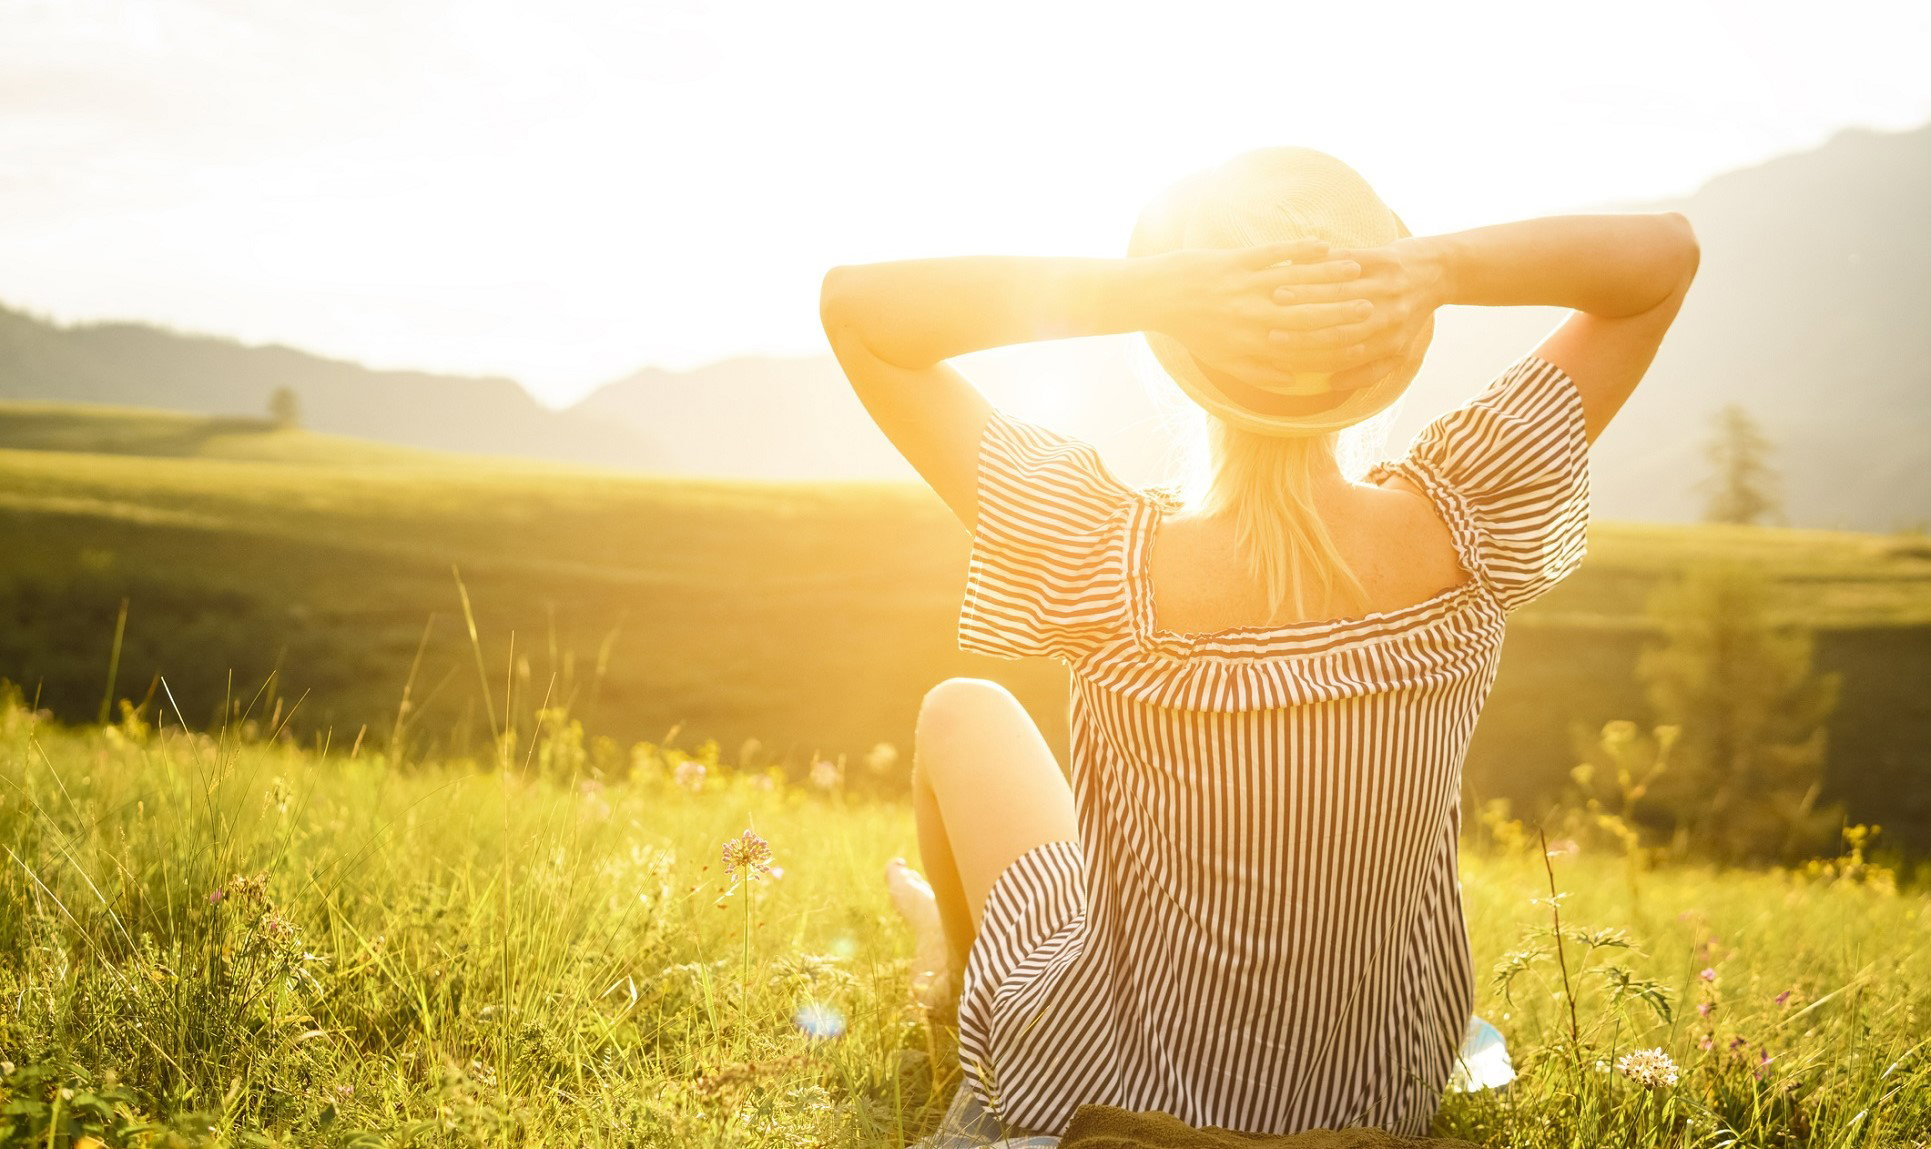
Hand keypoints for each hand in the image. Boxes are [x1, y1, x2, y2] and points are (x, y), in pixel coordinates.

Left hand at [1141, 239, 1375, 393]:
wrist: (1160, 297)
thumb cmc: (1194, 330)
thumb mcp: (1224, 360)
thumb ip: (1260, 372)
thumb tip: (1292, 382)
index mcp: (1253, 341)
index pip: (1301, 342)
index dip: (1332, 338)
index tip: (1358, 335)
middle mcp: (1254, 314)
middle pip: (1306, 310)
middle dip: (1341, 306)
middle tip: (1372, 301)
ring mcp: (1246, 285)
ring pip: (1295, 279)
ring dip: (1327, 273)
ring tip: (1356, 269)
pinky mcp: (1237, 261)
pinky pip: (1274, 254)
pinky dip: (1298, 250)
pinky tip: (1322, 245)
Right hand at [1263, 237, 1445, 388]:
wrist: (1442, 272)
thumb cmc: (1411, 314)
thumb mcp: (1398, 348)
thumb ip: (1368, 371)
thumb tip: (1332, 385)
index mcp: (1389, 342)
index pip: (1342, 355)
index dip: (1310, 358)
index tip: (1283, 357)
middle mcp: (1389, 316)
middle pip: (1337, 327)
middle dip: (1301, 330)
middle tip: (1270, 330)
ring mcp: (1388, 286)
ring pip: (1339, 294)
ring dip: (1306, 294)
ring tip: (1277, 295)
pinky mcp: (1386, 258)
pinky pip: (1349, 262)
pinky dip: (1323, 263)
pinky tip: (1300, 264)